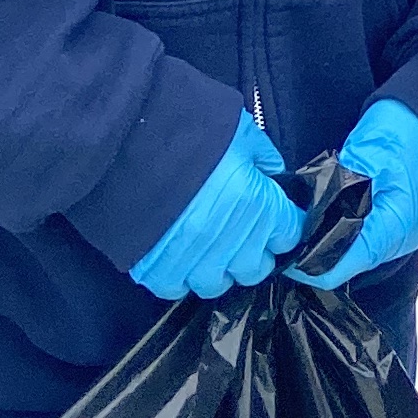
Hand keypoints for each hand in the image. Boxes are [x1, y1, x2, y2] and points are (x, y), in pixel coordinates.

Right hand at [130, 110, 300, 300]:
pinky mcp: (156, 270)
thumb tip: (274, 175)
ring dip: (216, 268)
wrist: (127, 139)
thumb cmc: (190, 128)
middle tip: (239, 231)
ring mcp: (193, 260)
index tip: (276, 217)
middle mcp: (231, 241)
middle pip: (256, 268)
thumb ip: (265, 159)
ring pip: (217, 284)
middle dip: (253, 251)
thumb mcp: (242, 131)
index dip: (284, 224)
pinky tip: (176, 255)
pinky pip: (177, 289)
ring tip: (206, 247)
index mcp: (259, 205)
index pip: (290, 234)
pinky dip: (179, 276)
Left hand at [292, 99, 417, 288]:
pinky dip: (339, 227)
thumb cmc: (408, 132)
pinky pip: (359, 235)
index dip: (303, 262)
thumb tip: (303, 219)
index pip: (336, 269)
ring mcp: (397, 232)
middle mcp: (396, 241)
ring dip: (324, 237)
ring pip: (349, 251)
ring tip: (299, 217)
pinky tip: (324, 210)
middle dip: (311, 249)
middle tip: (284, 227)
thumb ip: (336, 192)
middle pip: (341, 263)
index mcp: (391, 230)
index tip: (280, 243)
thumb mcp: (366, 158)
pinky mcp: (394, 221)